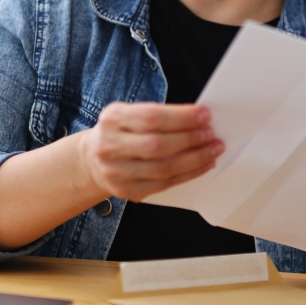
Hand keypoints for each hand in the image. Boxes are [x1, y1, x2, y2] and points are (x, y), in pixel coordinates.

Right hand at [77, 102, 222, 202]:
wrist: (92, 160)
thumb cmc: (121, 132)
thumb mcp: (129, 114)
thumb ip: (158, 115)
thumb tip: (199, 119)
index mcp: (113, 119)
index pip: (152, 117)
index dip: (182, 117)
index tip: (205, 115)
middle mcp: (110, 145)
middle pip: (158, 145)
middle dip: (190, 139)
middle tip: (211, 134)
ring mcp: (116, 171)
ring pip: (164, 167)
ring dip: (195, 159)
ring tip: (213, 150)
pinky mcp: (127, 190)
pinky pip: (164, 183)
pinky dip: (188, 174)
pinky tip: (203, 165)